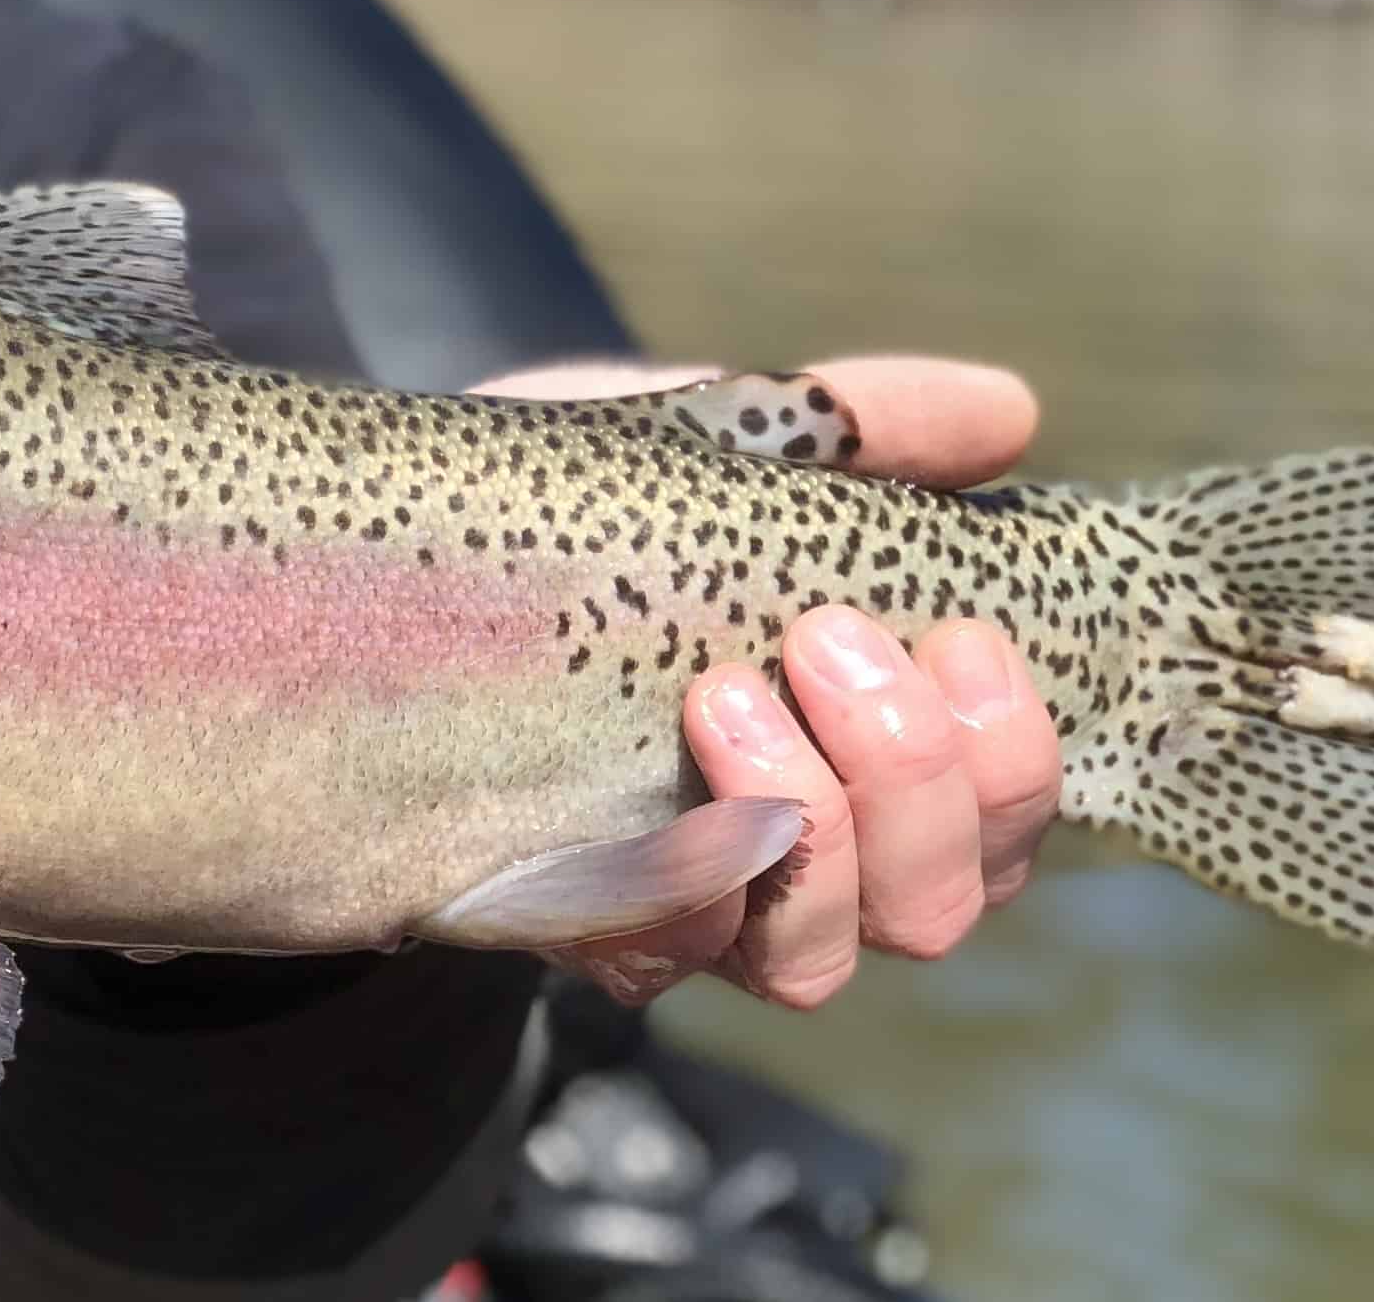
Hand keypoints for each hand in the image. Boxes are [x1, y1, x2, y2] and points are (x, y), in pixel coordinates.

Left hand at [467, 354, 1064, 1008]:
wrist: (359, 561)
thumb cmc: (564, 506)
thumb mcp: (707, 440)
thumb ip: (856, 424)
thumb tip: (1008, 410)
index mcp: (861, 747)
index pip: (1009, 818)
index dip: (1014, 755)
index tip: (959, 633)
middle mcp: (797, 852)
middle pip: (940, 905)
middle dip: (913, 773)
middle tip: (821, 639)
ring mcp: (687, 901)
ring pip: (820, 962)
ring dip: (805, 826)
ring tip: (722, 692)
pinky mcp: (574, 920)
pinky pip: (665, 962)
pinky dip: (680, 888)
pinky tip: (647, 794)